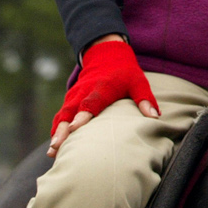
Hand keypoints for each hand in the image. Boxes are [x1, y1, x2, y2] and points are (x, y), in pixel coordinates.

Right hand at [48, 36, 158, 156]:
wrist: (106, 56)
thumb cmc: (125, 73)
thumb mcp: (138, 81)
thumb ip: (145, 98)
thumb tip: (155, 117)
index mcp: (103, 87)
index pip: (91, 102)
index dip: (83, 115)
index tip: (76, 128)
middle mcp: (85, 91)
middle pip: (71, 111)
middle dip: (64, 128)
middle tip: (57, 146)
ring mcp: (74, 96)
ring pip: (62, 115)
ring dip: (57, 132)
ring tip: (53, 151)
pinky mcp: (69, 100)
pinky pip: (60, 116)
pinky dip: (55, 130)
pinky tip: (53, 149)